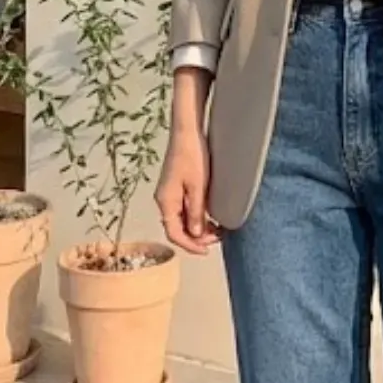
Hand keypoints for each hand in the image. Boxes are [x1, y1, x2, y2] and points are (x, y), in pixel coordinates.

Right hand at [156, 127, 220, 255]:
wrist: (187, 132)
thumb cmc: (192, 156)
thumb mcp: (197, 187)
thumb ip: (196, 212)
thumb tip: (195, 234)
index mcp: (166, 201)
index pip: (174, 233)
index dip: (190, 245)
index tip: (206, 250)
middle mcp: (164, 200)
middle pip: (177, 229)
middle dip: (196, 238)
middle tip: (217, 238)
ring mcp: (170, 194)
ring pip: (182, 220)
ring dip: (197, 229)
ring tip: (217, 230)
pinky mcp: (176, 188)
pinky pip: (184, 210)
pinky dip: (196, 218)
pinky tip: (210, 219)